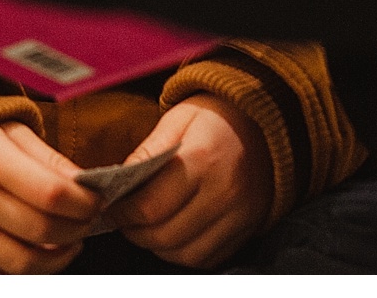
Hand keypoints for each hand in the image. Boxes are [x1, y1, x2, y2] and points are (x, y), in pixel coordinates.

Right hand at [0, 121, 101, 273]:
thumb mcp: (13, 134)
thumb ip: (50, 160)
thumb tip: (86, 186)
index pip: (52, 193)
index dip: (84, 202)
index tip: (97, 199)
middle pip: (43, 230)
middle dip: (78, 228)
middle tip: (88, 219)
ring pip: (25, 264)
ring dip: (59, 258)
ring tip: (70, 241)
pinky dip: (29, 276)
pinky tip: (42, 256)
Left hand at [109, 94, 270, 267]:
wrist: (267, 123)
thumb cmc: (215, 117)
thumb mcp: (177, 119)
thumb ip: (146, 153)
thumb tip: (114, 185)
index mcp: (203, 160)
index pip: (151, 206)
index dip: (122, 213)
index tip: (108, 208)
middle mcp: (225, 193)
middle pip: (165, 235)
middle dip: (134, 232)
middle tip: (122, 219)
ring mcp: (239, 216)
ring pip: (184, 254)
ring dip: (157, 246)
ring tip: (145, 227)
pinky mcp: (247, 230)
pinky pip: (207, 258)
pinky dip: (182, 253)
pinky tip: (172, 233)